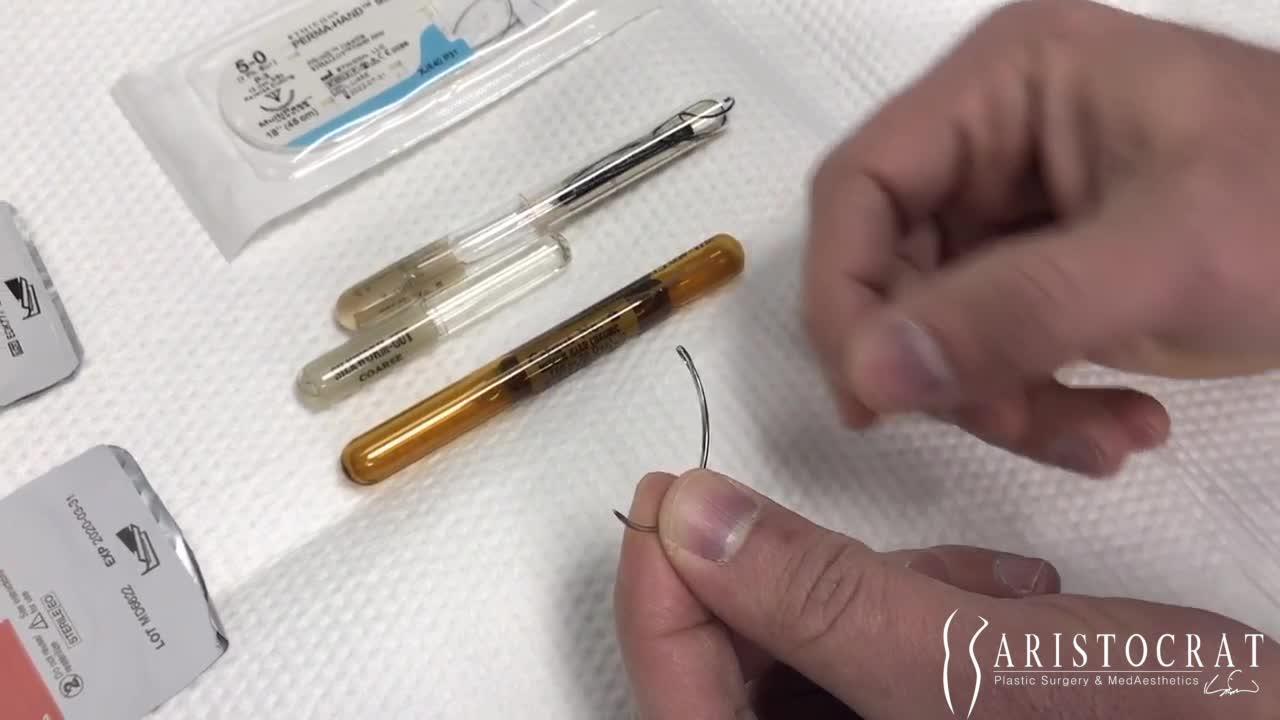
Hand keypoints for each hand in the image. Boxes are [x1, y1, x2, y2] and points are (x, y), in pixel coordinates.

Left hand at [615, 471, 1278, 718]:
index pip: (679, 706)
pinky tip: (1014, 594)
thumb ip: (811, 594)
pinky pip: (885, 658)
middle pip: (743, 679)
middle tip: (800, 514)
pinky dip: (931, 608)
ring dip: (882, 592)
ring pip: (818, 656)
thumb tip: (688, 518)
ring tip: (989, 583)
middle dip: (788, 591)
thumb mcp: (957, 661)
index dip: (657, 598)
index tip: (667, 496)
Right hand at [804, 0, 1279, 476]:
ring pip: (941, 325)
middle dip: (952, 365)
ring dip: (1005, 400)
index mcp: (1006, 84)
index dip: (846, 292)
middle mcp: (994, 138)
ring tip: (1104, 440)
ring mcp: (1021, 208)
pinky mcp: (1049, 271)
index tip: (870, 398)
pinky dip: (1041, 404)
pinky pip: (996, 349)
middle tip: (1014, 425)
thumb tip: (864, 376)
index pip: (863, 186)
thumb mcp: (1168, 255)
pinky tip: (1122, 430)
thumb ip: (1013, 312)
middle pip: (895, 266)